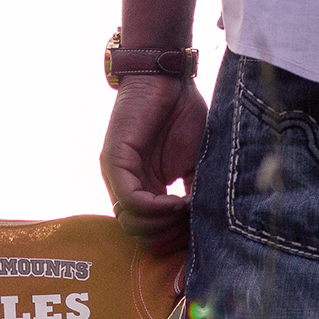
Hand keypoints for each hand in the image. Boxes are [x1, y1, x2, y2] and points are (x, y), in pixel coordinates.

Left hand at [100, 74, 205, 250]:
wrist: (168, 78)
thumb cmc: (182, 114)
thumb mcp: (195, 161)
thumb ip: (194, 192)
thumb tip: (203, 224)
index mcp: (145, 188)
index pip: (152, 232)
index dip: (176, 240)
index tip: (198, 236)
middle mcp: (127, 186)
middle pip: (142, 234)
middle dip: (171, 236)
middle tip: (193, 224)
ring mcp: (117, 176)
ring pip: (133, 224)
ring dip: (164, 224)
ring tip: (186, 209)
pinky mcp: (114, 162)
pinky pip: (131, 201)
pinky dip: (156, 208)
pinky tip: (177, 201)